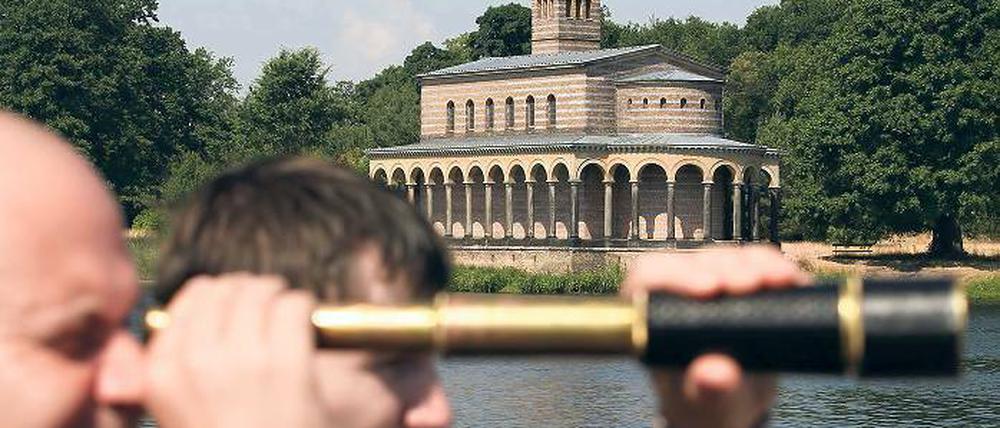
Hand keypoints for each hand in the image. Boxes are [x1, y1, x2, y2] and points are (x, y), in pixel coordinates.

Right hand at [144, 274, 328, 427]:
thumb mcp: (181, 412)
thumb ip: (179, 366)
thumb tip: (203, 301)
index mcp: (162, 373)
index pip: (192, 299)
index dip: (220, 293)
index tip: (237, 302)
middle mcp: (195, 363)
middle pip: (227, 289)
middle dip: (251, 289)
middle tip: (269, 300)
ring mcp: (241, 364)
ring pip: (261, 293)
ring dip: (279, 294)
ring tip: (288, 309)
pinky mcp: (285, 367)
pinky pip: (293, 307)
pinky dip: (304, 307)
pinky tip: (307, 322)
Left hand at [621, 247, 810, 427]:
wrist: (731, 402)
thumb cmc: (705, 403)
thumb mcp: (707, 402)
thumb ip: (705, 391)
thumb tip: (714, 375)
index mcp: (649, 314)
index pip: (650, 277)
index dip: (677, 276)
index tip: (711, 289)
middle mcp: (676, 291)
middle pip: (693, 263)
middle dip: (725, 268)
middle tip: (752, 283)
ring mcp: (710, 282)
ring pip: (728, 258)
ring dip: (756, 264)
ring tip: (780, 279)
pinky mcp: (741, 281)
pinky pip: (757, 264)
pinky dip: (776, 268)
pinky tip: (791, 278)